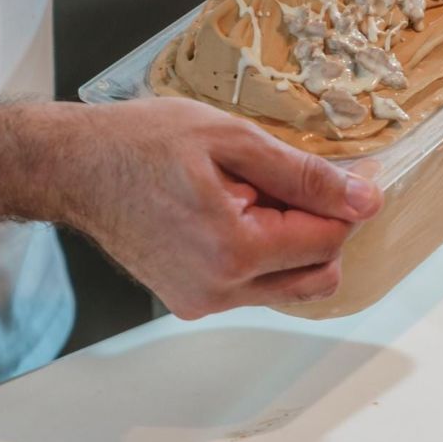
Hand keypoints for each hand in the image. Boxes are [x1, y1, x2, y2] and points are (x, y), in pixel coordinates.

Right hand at [50, 97, 382, 318]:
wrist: (77, 166)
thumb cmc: (146, 142)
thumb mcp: (234, 140)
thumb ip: (305, 175)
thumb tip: (365, 199)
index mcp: (235, 251)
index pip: (329, 242)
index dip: (349, 204)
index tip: (356, 174)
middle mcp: (221, 292)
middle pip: (318, 275)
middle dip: (325, 228)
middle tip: (300, 182)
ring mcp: (204, 301)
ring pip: (290, 285)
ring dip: (296, 242)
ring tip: (261, 193)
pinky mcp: (192, 300)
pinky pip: (257, 286)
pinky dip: (268, 253)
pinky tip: (242, 211)